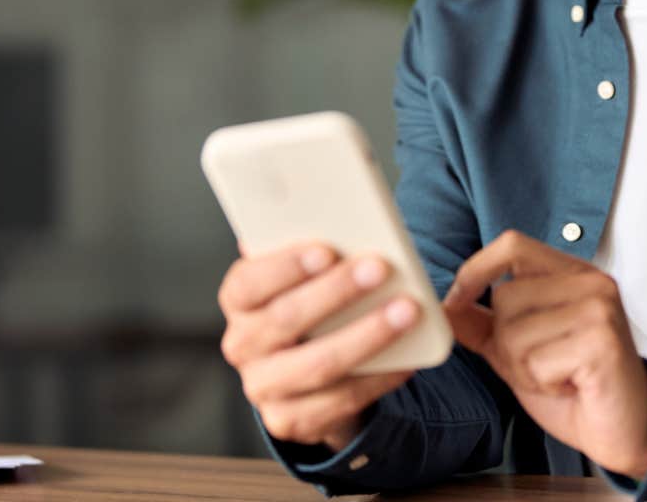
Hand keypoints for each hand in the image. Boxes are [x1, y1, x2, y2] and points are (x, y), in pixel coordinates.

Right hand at [218, 241, 418, 450]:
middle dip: (337, 292)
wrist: (308, 367)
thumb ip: (316, 253)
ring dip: (367, 336)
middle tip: (381, 268)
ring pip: (317, 364)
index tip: (328, 249)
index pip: (248, 282)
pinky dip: (378, 378)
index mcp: (239, 299)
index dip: (285, 266)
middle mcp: (242, 345)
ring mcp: (263, 387)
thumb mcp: (306, 274)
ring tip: (407, 310)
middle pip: (285, 319)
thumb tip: (349, 225)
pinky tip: (407, 359)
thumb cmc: (314, 302)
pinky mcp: (290, 420)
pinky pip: (340, 400)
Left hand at [443, 230, 646, 478]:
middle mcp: (591, 281)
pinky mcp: (602, 342)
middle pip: (505, 297)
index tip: (457, 302)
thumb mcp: (517, 350)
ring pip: (514, 333)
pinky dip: (544, 383)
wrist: (626, 430)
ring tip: (559, 376)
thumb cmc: (575, 387)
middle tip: (543, 365)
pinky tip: (571, 386)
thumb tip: (443, 306)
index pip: (512, 244)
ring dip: (524, 368)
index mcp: (572, 272)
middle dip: (506, 344)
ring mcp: (600, 309)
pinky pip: (536, 361)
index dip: (475, 270)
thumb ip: (483, 324)